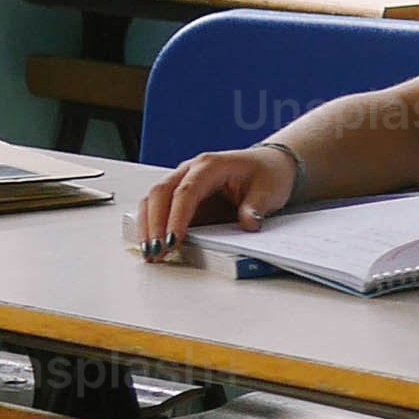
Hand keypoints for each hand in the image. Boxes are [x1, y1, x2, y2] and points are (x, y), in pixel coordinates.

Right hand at [135, 144, 298, 255]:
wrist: (268, 164)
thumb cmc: (267, 173)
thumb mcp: (270, 190)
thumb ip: (257, 207)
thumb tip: (247, 223)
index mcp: (211, 165)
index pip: (186, 191)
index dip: (176, 217)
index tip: (173, 240)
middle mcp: (190, 170)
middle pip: (160, 194)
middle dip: (154, 225)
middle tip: (156, 252)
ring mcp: (182, 182)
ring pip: (153, 201)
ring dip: (147, 227)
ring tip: (151, 254)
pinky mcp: (181, 196)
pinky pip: (159, 209)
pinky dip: (152, 227)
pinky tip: (153, 246)